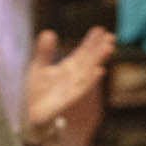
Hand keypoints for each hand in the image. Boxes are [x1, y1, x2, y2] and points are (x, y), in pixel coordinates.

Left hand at [22, 27, 112, 141]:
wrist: (34, 115)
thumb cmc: (39, 91)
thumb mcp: (38, 67)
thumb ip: (44, 51)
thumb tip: (49, 32)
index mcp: (69, 67)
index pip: (83, 52)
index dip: (91, 41)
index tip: (101, 30)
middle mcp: (74, 77)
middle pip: (89, 60)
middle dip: (99, 49)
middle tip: (111, 36)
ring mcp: (73, 88)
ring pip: (88, 72)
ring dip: (99, 60)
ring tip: (108, 48)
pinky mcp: (67, 100)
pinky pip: (81, 89)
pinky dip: (91, 80)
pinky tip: (99, 71)